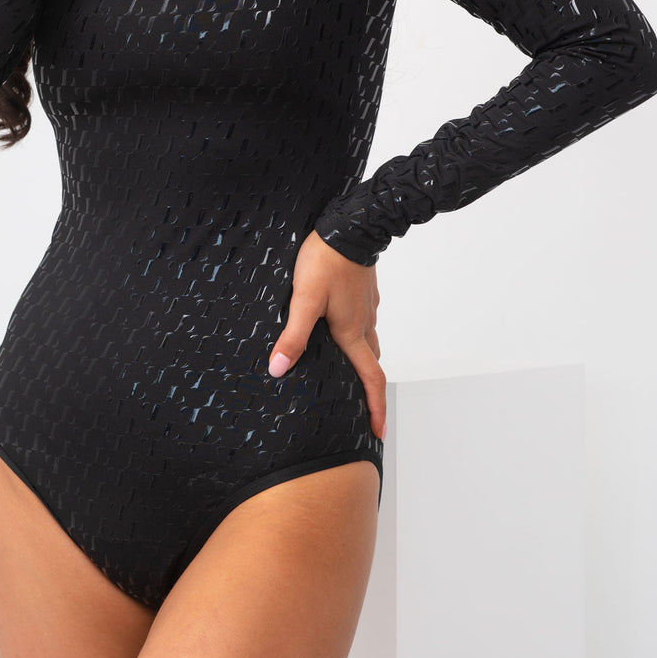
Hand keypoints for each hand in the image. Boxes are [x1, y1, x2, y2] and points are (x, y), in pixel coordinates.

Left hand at [267, 230, 386, 439]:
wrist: (350, 225)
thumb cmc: (326, 261)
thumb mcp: (304, 299)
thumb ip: (293, 335)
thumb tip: (279, 369)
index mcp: (352, 332)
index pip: (370, 378)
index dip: (375, 408)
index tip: (377, 432)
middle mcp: (364, 323)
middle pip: (371, 364)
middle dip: (370, 391)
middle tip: (364, 410)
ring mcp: (366, 307)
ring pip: (368, 342)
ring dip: (363, 362)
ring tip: (350, 374)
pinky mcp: (363, 292)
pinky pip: (364, 322)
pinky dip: (358, 336)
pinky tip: (342, 330)